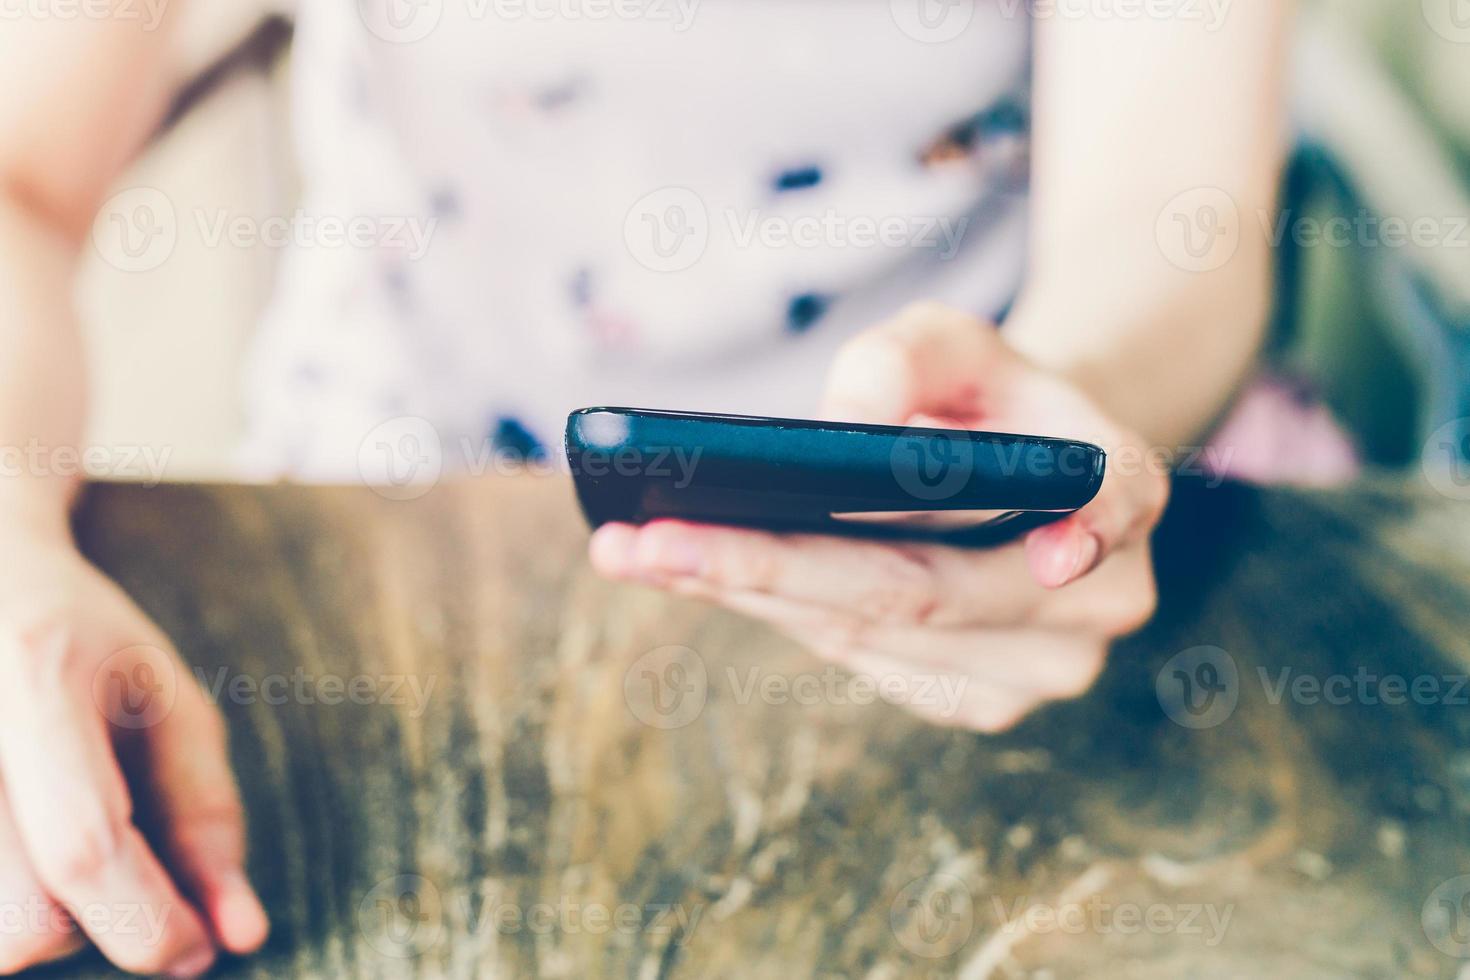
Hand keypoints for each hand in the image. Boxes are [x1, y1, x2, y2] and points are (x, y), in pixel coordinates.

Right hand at [0, 523, 267, 975]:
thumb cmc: (88, 644)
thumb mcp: (172, 705)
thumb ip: (208, 819)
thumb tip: (239, 937)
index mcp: (36, 680)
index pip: (84, 847)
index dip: (149, 922)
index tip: (199, 950)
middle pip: (20, 923)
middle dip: (98, 925)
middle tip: (130, 871)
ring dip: (45, 922)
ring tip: (67, 845)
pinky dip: (10, 906)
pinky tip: (28, 850)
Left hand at [590, 303, 1169, 731]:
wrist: (1028, 462)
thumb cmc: (986, 393)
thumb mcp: (953, 339)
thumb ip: (908, 356)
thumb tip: (838, 426)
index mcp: (1122, 495)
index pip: (1076, 516)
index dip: (1047, 536)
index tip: (980, 545)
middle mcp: (1099, 602)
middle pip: (918, 597)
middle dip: (768, 567)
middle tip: (640, 541)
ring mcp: (1038, 671)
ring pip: (872, 637)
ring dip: (747, 595)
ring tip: (634, 552)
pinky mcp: (974, 699)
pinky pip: (860, 659)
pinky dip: (772, 610)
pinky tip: (691, 574)